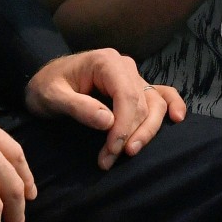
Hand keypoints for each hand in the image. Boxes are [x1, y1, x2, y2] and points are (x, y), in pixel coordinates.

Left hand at [25, 49, 186, 169]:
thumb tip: (108, 122)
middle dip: (129, 135)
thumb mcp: (53, 97)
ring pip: (154, 104)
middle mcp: (125, 66)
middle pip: (141, 104)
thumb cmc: (46, 87)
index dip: (123, 127)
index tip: (111, 151)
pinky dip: (172, 105)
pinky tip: (178, 118)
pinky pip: (160, 95)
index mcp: (106, 62)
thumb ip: (79, 107)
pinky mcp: (134, 88)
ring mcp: (132, 76)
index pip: (126, 96)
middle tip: (108, 160)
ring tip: (131, 152)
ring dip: (147, 131)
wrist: (43, 80)